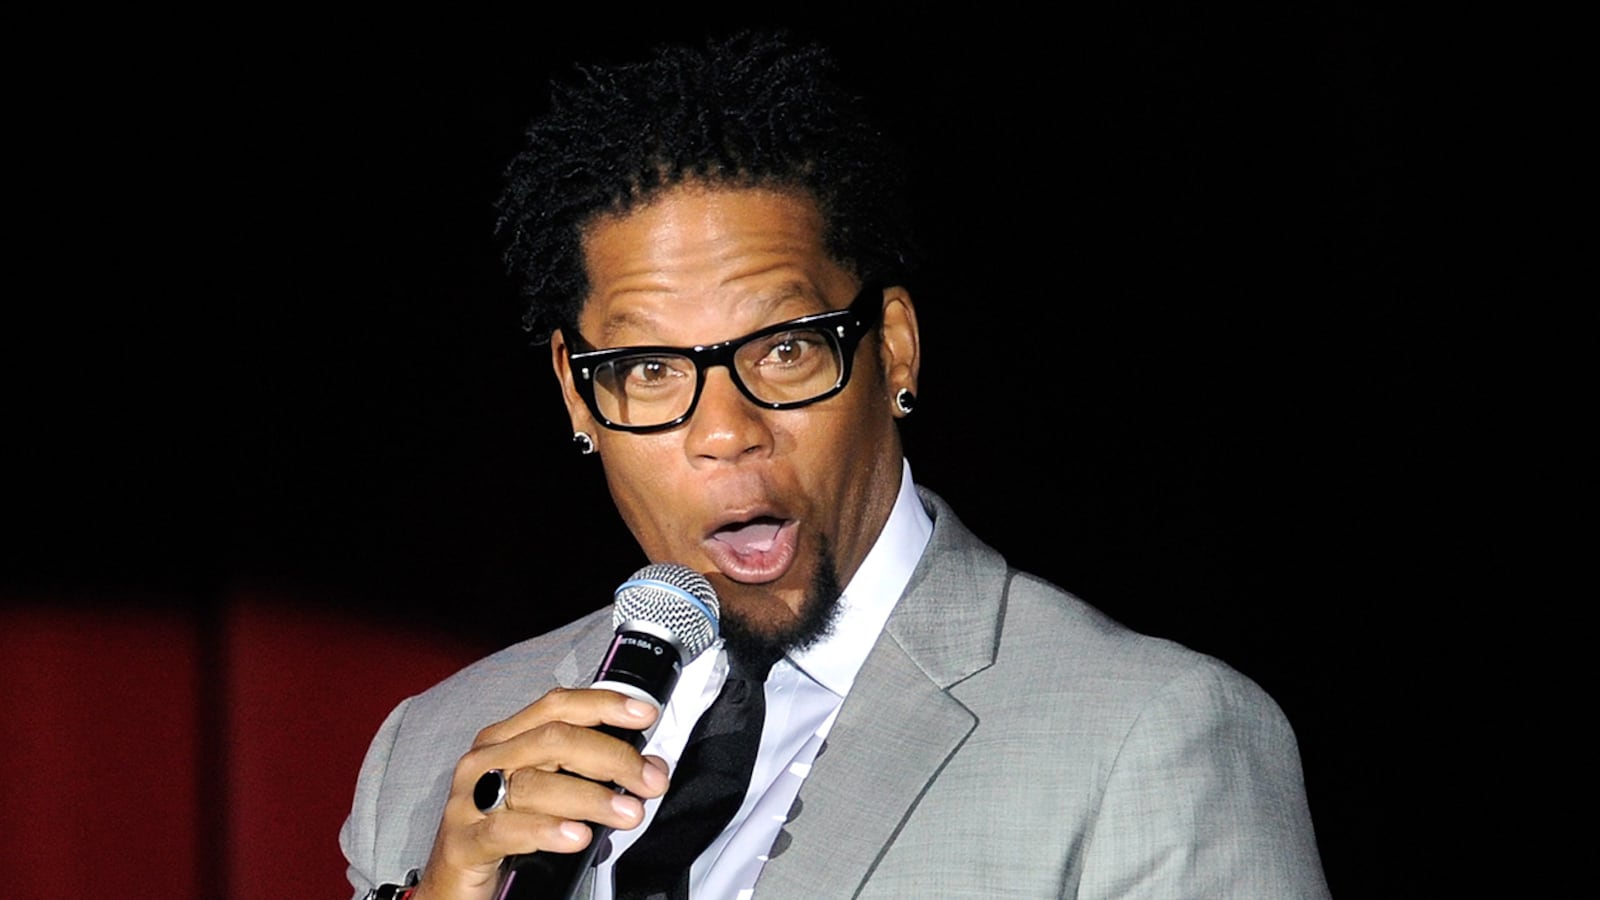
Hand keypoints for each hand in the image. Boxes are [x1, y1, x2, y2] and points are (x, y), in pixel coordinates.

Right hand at [409, 687, 670, 899]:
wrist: (452, 889)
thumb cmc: (506, 834)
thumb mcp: (547, 795)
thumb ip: (588, 775)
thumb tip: (649, 768)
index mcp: (504, 740)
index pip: (556, 706)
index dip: (603, 705)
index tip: (644, 715)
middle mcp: (483, 761)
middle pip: (553, 740)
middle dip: (611, 757)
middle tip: (650, 781)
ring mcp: (468, 802)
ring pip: (535, 784)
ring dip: (592, 797)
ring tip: (628, 812)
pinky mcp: (461, 843)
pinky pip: (506, 829)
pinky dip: (547, 830)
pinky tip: (578, 837)